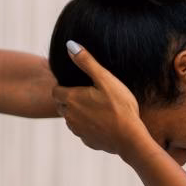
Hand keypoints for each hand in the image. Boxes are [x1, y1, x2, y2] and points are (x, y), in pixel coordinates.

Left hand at [52, 41, 147, 156]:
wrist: (130, 138)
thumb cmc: (120, 107)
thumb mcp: (105, 79)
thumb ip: (86, 61)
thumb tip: (70, 45)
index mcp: (71, 99)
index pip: (55, 91)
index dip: (63, 87)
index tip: (76, 85)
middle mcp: (70, 116)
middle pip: (62, 105)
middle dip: (69, 100)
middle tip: (88, 95)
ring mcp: (78, 131)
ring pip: (71, 119)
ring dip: (78, 113)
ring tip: (96, 108)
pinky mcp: (87, 141)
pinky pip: (82, 131)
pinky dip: (88, 126)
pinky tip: (103, 122)